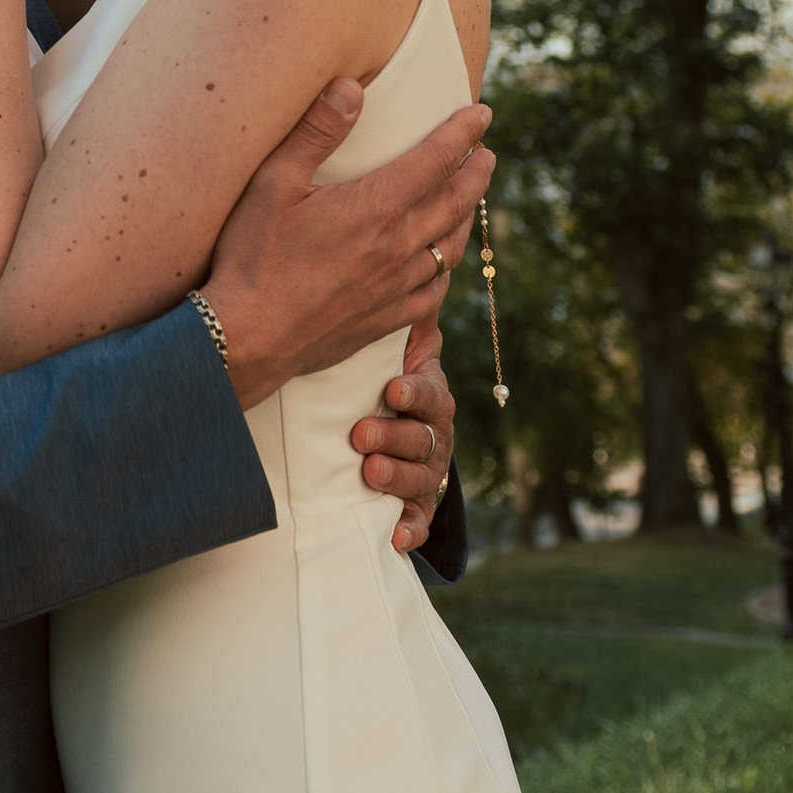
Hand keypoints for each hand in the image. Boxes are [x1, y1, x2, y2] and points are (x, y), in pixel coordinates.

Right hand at [199, 80, 490, 525]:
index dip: (462, 133)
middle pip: (454, 201)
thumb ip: (317, 132)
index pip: (435, 159)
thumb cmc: (253, 256)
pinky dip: (446, 272)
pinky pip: (434, 294)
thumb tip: (350, 85)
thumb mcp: (274, 183)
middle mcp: (397, 245)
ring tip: (470, 201)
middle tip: (488, 153)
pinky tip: (442, 266)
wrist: (248, 338)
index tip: (482, 113)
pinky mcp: (386, 320)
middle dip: (476, 173)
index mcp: (375, 206)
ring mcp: (396, 286)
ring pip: (450, 247)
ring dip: (465, 218)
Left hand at [354, 323, 455, 555]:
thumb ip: (388, 306)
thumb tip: (400, 256)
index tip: (391, 389)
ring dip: (399, 477)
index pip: (431, 391)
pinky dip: (411, 528)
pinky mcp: (412, 501)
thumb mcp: (379, 336)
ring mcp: (425, 466)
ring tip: (369, 473)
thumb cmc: (367, 367)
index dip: (415, 392)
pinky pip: (420, 519)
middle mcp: (433, 429)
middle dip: (396, 436)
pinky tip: (395, 537)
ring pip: (423, 476)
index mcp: (426, 388)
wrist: (364, 413)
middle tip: (360, 434)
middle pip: (428, 437)